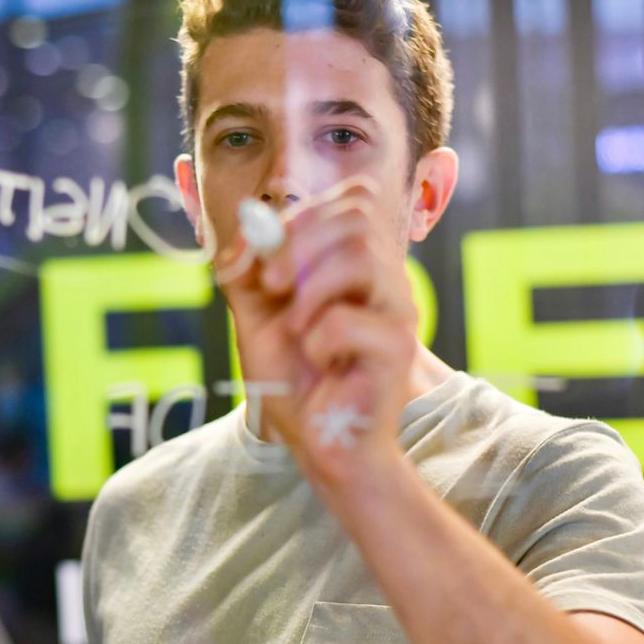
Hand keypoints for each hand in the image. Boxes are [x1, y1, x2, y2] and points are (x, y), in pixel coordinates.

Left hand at [219, 177, 418, 490]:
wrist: (318, 444)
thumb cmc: (295, 382)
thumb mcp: (255, 318)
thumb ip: (246, 273)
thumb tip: (245, 230)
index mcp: (358, 265)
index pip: (353, 199)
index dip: (303, 213)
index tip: (266, 258)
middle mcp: (385, 280)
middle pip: (358, 216)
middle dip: (299, 241)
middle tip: (271, 284)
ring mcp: (397, 313)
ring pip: (361, 257)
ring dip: (309, 288)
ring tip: (295, 327)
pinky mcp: (397, 350)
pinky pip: (349, 321)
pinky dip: (318, 339)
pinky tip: (319, 361)